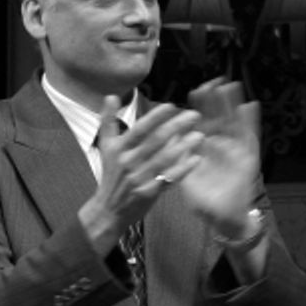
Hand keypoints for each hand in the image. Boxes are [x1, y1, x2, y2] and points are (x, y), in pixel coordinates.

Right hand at [79, 96, 202, 252]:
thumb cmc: (111, 175)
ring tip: (200, 135)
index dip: (155, 116)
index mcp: (118, 148)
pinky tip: (196, 159)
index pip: (139, 128)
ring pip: (165, 158)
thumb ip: (108, 121)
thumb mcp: (106, 147)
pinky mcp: (149, 192)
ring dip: (184, 146)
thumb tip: (111, 96)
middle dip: (177, 126)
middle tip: (195, 116)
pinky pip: (169, 178)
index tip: (172, 106)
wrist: (108, 209)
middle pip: (156, 140)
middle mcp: (128, 162)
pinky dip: (183, 168)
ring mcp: (139, 178)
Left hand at [181, 77, 260, 237]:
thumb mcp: (186, 177)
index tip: (196, 90)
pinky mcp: (248, 157)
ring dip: (233, 104)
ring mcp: (236, 151)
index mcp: (206, 150)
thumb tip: (166, 139)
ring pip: (234, 123)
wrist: (224, 217)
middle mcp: (222, 147)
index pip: (203, 124)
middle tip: (214, 80)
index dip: (200, 107)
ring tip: (231, 85)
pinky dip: (250, 121)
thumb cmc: (205, 200)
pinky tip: (250, 106)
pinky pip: (249, 136)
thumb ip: (177, 159)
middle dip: (217, 100)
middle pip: (220, 118)